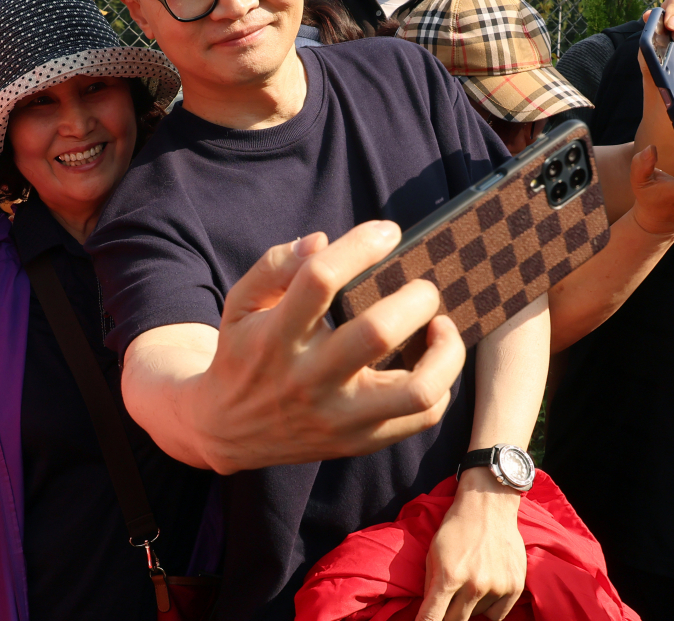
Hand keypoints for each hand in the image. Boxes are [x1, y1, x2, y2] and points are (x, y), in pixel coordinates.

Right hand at [194, 221, 467, 470]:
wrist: (229, 429)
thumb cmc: (244, 352)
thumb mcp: (240, 304)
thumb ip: (275, 265)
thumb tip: (323, 240)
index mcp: (277, 335)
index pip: (320, 279)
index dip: (360, 247)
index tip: (388, 231)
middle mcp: (309, 378)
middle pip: (377, 333)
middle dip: (415, 299)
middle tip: (421, 287)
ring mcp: (338, 415)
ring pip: (417, 390)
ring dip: (444, 351)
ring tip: (440, 326)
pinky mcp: (359, 441)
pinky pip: (422, 416)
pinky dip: (440, 383)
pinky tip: (429, 361)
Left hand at [417, 470, 525, 620]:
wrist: (488, 508)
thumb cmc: (455, 529)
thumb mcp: (433, 553)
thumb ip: (431, 586)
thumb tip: (429, 612)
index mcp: (448, 576)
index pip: (432, 616)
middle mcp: (474, 585)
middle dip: (447, 616)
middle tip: (447, 600)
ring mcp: (496, 588)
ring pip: (476, 616)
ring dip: (469, 606)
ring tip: (470, 579)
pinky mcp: (514, 588)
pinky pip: (497, 615)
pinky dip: (488, 607)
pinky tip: (485, 587)